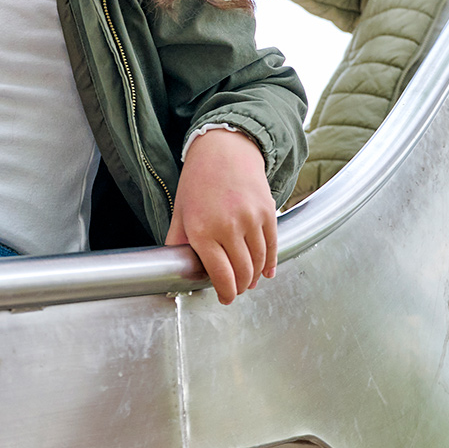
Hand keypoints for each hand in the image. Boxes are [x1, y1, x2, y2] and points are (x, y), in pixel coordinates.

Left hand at [166, 127, 277, 304]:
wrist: (224, 149)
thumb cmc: (199, 181)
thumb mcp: (180, 212)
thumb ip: (178, 244)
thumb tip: (175, 269)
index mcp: (202, 230)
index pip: (220, 276)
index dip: (225, 293)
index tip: (225, 298)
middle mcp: (228, 226)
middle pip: (242, 273)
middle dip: (239, 287)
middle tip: (236, 290)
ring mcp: (251, 219)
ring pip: (258, 262)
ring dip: (254, 276)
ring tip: (249, 280)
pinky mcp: (268, 212)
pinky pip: (272, 247)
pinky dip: (270, 263)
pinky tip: (266, 270)